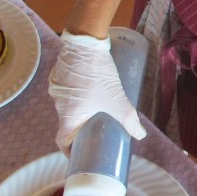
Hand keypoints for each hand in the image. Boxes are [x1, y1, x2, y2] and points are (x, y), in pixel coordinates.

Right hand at [48, 31, 146, 151]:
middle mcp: (57, 104)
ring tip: (96, 109)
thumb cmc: (97, 74)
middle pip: (66, 123)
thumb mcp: (116, 100)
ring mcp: (56, 88)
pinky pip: (67, 91)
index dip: (69, 150)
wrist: (85, 42)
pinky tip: (90, 90)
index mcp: (67, 115)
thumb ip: (129, 119)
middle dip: (80, 129)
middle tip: (94, 131)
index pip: (62, 141)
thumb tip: (140, 135)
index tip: (79, 153)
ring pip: (67, 106)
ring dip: (80, 110)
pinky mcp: (59, 75)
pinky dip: (76, 95)